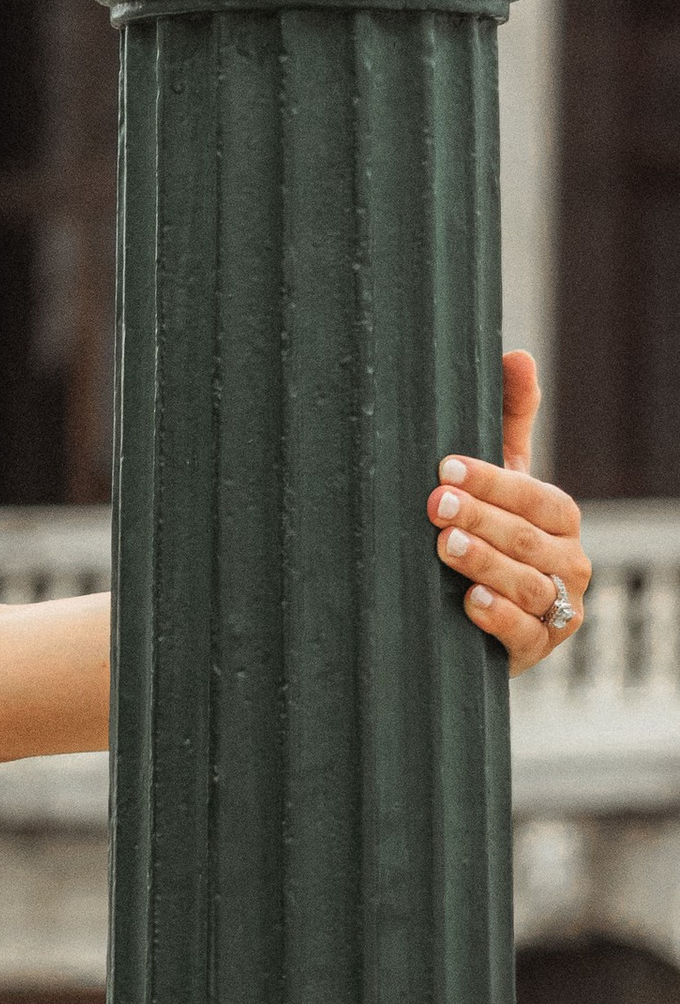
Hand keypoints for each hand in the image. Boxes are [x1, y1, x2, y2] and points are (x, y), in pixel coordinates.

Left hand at [427, 351, 588, 676]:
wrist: (479, 617)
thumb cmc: (490, 533)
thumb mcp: (501, 479)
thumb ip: (510, 421)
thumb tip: (517, 354)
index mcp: (560, 518)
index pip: (534, 495)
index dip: (493, 481)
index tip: (445, 466)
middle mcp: (569, 562)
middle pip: (530, 538)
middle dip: (482, 518)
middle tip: (434, 503)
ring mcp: (556, 609)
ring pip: (528, 584)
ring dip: (486, 563)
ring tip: (445, 547)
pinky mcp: (537, 650)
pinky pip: (524, 633)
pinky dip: (499, 617)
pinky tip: (469, 602)